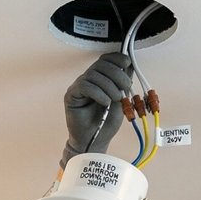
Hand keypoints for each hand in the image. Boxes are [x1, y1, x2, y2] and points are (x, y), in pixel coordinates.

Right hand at [61, 52, 131, 166]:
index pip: (105, 59)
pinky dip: (98, 93)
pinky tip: (105, 103)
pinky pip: (85, 86)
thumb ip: (122, 83)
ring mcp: (78, 86)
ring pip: (94, 75)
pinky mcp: (71, 95)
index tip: (128, 64)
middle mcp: (88, 79)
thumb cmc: (106, 122)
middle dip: (117, 74)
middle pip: (101, 65)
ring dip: (109, 86)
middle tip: (125, 88)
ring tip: (115, 99)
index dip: (117, 58)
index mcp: (100, 78)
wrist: (95, 141)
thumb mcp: (121, 100)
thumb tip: (129, 65)